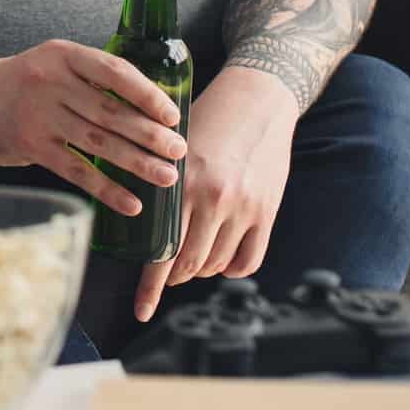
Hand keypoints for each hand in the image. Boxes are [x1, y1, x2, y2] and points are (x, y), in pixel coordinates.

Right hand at [0, 39, 186, 216]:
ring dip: (137, 163)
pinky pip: (76, 171)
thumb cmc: (22, 82)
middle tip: (179, 151)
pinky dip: (107, 189)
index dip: (148, 94)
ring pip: (99, 142)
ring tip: (166, 177)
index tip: (172, 115)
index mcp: (64, 55)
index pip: (115, 72)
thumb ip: (89, 78)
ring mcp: (38, 115)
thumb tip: (146, 107)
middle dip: (150, 134)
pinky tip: (130, 202)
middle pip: (111, 111)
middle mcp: (51, 82)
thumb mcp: (53, 63)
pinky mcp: (30, 146)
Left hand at [132, 66, 296, 319]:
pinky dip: (232, 267)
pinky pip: (249, 260)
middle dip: (177, 275)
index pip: (162, 248)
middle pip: (189, 264)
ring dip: (202, 269)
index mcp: (182, 182)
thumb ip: (163, 186)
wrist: (258, 98)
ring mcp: (243, 207)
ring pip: (216, 264)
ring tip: (196, 254)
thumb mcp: (175, 148)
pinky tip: (223, 257)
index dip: (151, 287)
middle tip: (171, 270)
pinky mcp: (267, 210)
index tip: (141, 312)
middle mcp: (213, 198)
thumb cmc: (208, 119)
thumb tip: (144, 228)